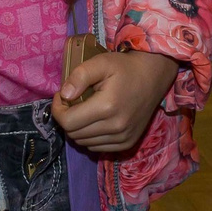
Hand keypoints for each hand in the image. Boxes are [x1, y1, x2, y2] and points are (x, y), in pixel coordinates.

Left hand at [52, 48, 177, 155]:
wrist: (153, 76)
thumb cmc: (125, 67)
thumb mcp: (101, 62)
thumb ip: (79, 76)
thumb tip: (64, 95)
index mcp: (107, 107)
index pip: (68, 121)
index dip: (57, 109)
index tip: (61, 96)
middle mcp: (116, 127)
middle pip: (74, 134)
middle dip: (66, 118)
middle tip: (71, 101)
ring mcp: (123, 138)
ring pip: (84, 142)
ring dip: (78, 128)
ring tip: (83, 110)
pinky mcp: (128, 143)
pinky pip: (97, 147)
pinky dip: (90, 137)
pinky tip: (95, 121)